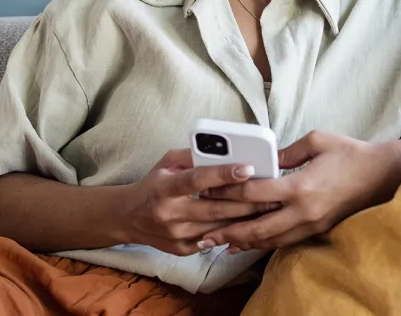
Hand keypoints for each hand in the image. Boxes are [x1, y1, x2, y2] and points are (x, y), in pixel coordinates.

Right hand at [121, 149, 279, 255]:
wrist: (129, 218)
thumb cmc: (153, 185)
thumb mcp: (166, 163)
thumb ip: (192, 156)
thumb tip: (222, 150)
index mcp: (164, 188)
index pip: (198, 180)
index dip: (224, 174)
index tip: (247, 168)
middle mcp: (170, 213)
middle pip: (216, 208)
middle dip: (247, 202)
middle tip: (271, 194)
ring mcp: (176, 235)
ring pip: (219, 227)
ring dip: (245, 219)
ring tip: (267, 209)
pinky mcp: (182, 249)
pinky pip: (214, 240)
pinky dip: (232, 232)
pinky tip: (248, 224)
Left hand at [197, 130, 400, 253]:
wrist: (381, 175)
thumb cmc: (350, 153)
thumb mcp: (316, 140)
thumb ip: (286, 152)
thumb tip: (265, 161)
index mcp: (299, 186)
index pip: (254, 193)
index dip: (229, 194)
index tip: (209, 192)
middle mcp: (302, 211)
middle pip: (257, 227)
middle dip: (229, 230)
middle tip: (205, 232)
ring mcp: (310, 224)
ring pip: (269, 240)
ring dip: (243, 242)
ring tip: (220, 243)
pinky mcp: (317, 229)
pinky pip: (283, 241)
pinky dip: (263, 244)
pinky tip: (248, 244)